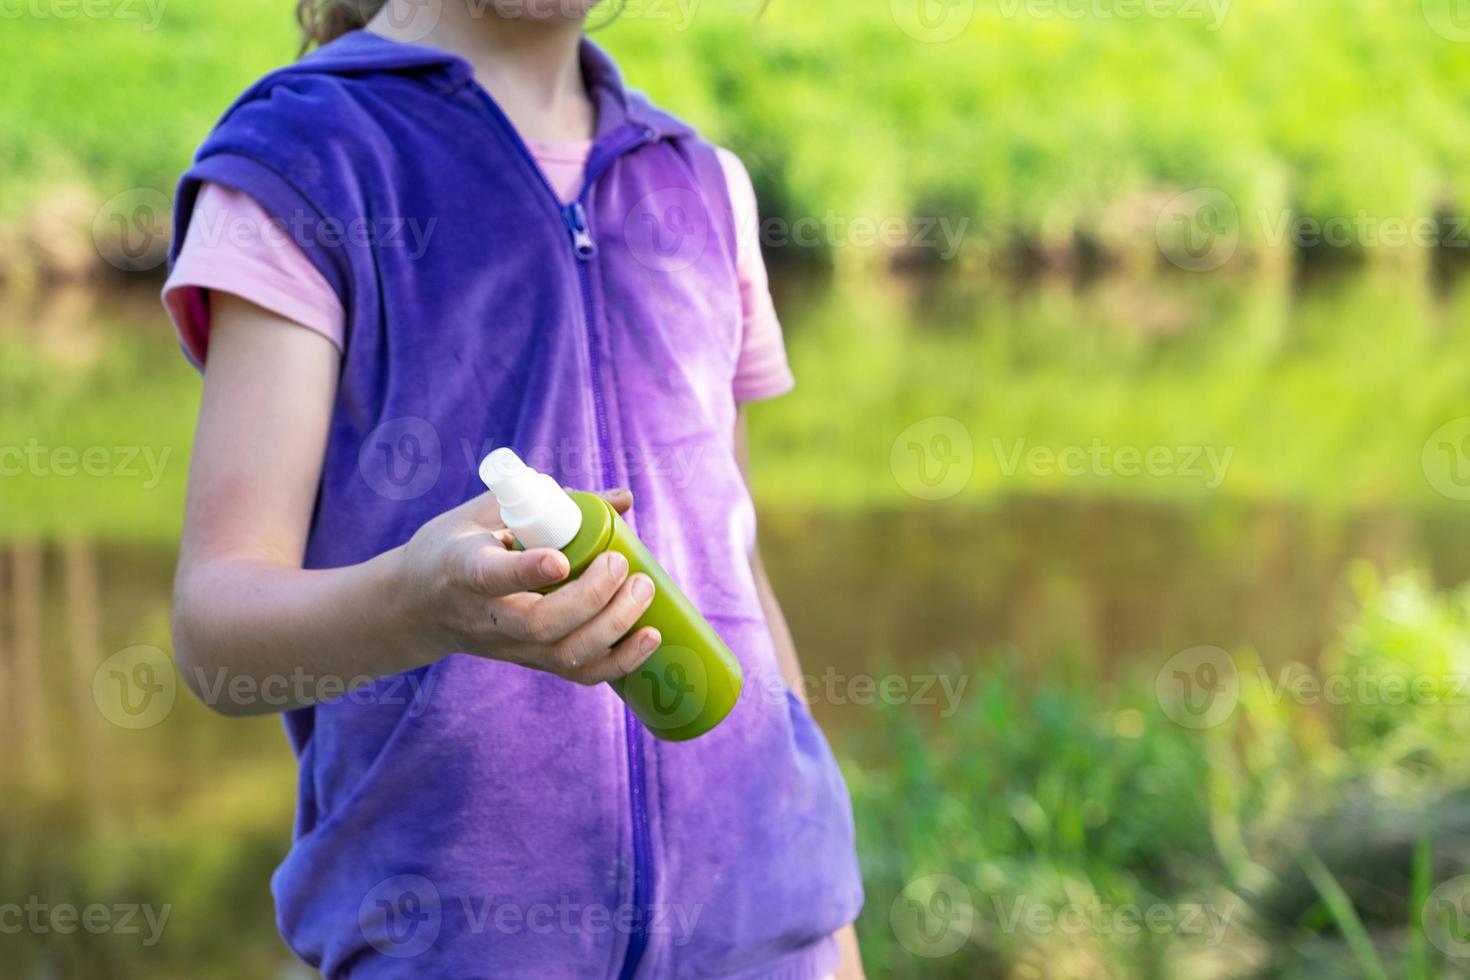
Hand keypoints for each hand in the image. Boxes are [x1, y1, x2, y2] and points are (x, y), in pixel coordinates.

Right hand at [396, 487, 659, 683]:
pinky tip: (650, 637)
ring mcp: (510, 646)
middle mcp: (487, 616)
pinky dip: (620, 662)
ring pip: (563, 655)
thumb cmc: (456, 547)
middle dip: (591, 598)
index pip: (491, 576)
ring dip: (613, 627)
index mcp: (464, 568)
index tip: (560, 559)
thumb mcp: (484, 512)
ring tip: (643, 589)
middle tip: (620, 564)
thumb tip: (623, 499)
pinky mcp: (532, 661)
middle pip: (539, 625)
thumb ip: (547, 499)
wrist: (417, 606)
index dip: (527, 571)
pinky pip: (578, 674)